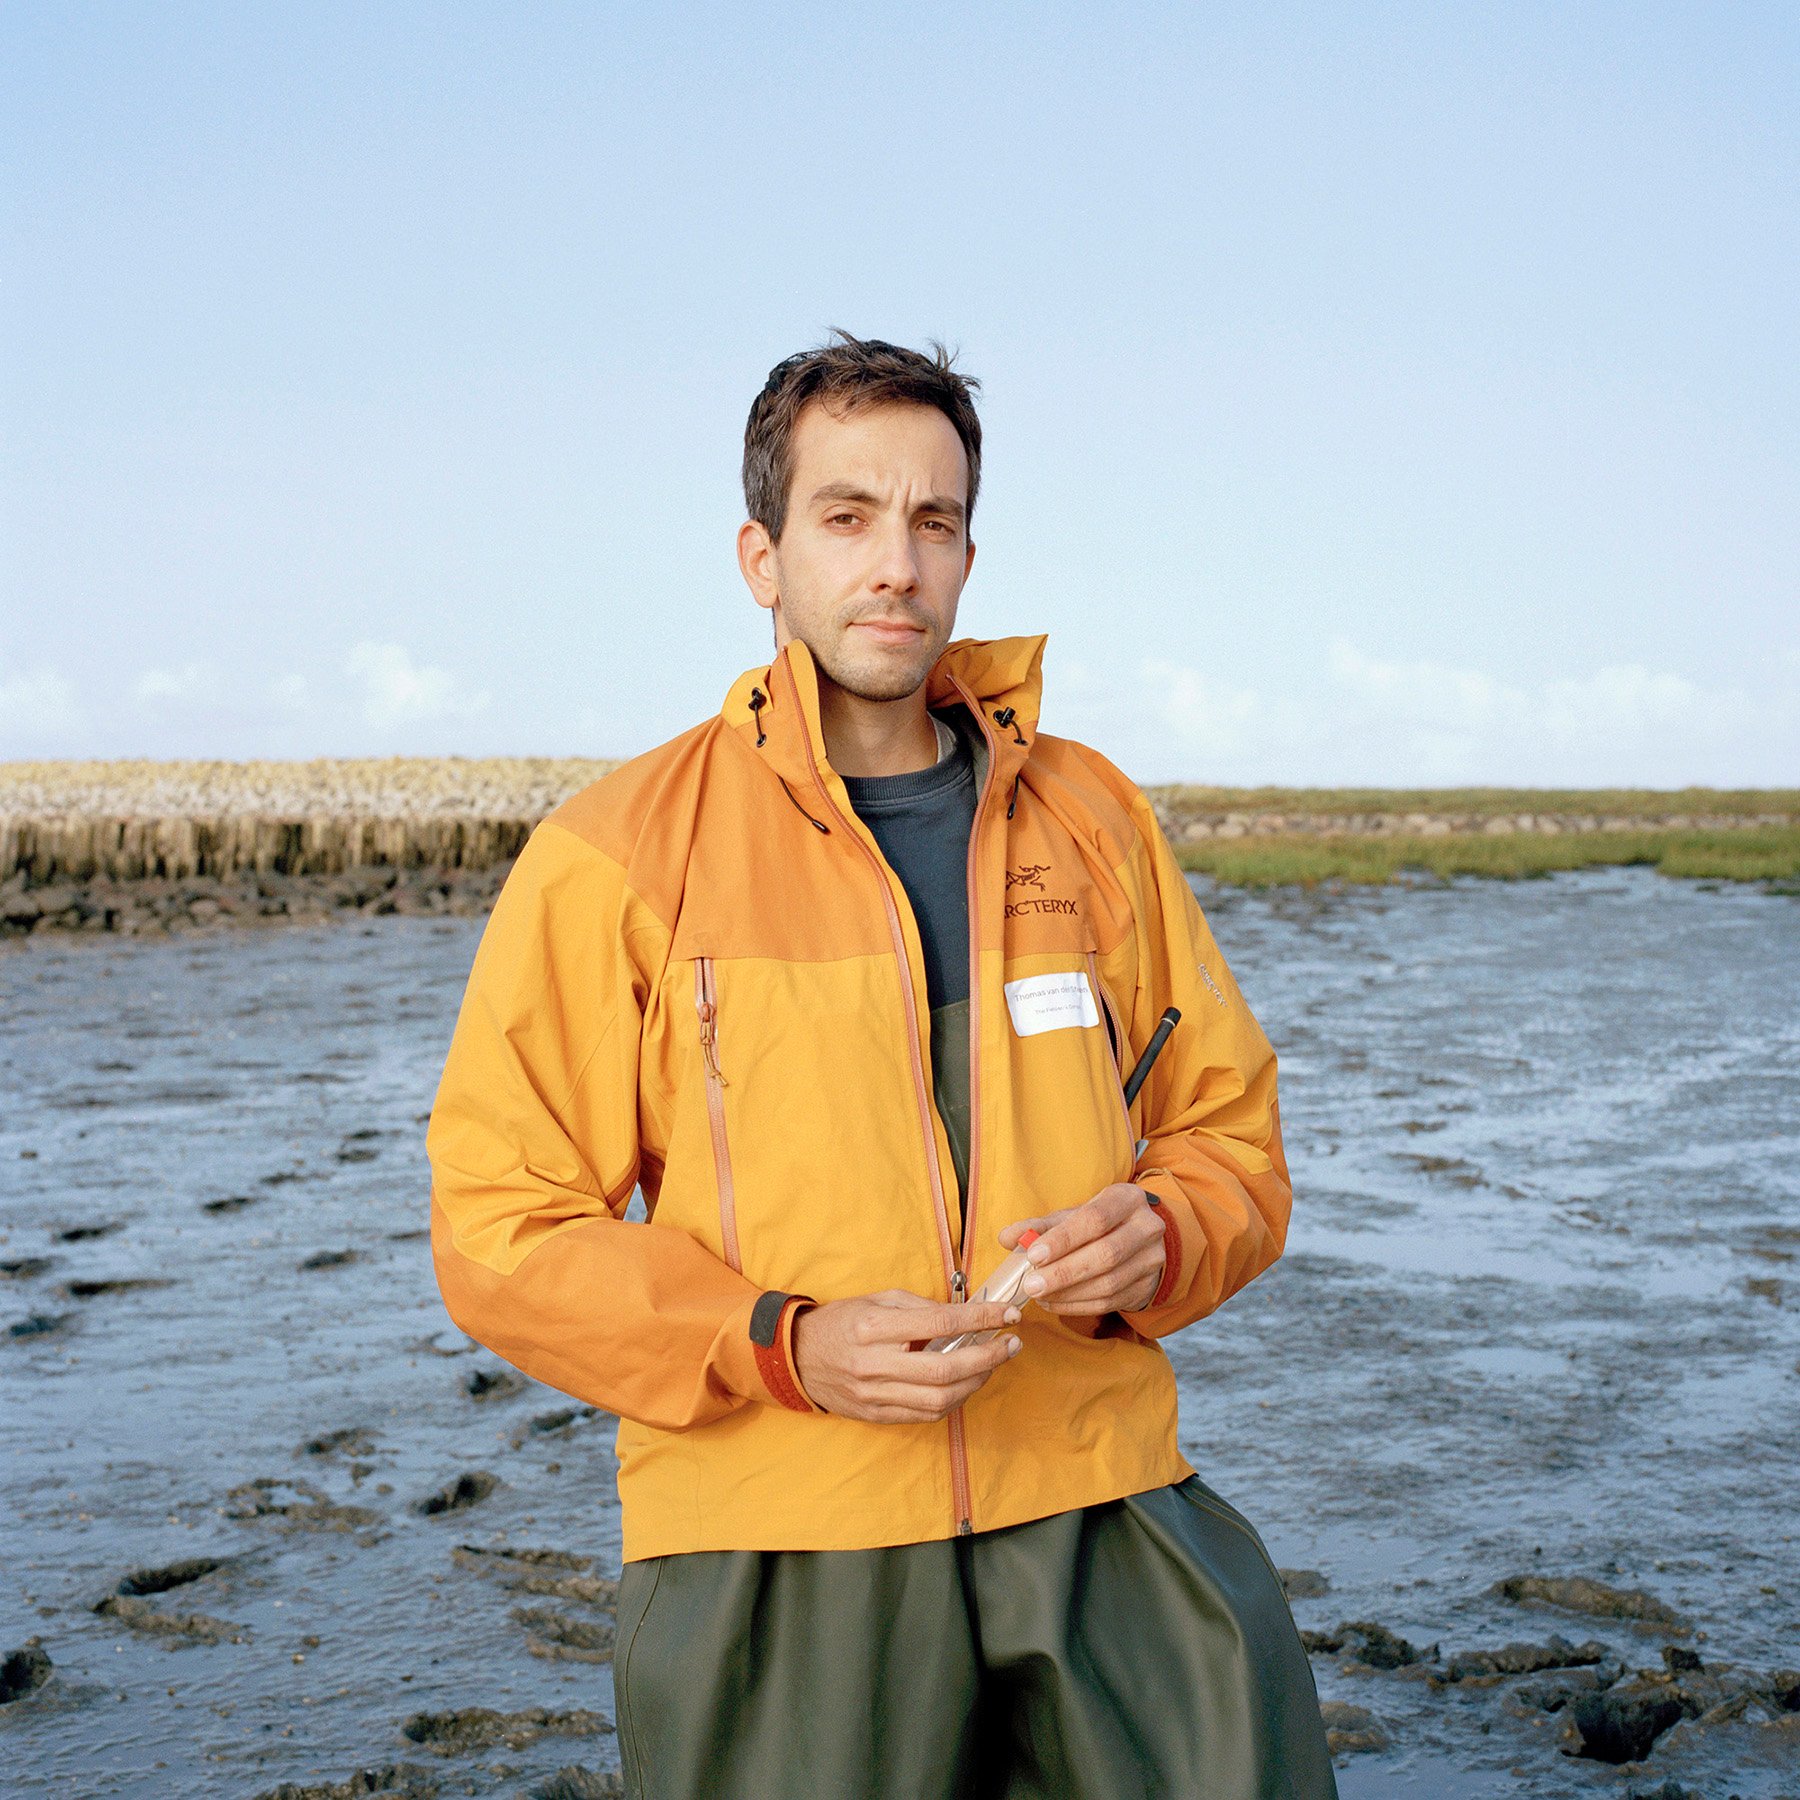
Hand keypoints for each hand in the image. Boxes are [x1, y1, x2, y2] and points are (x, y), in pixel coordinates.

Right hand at [791, 1289, 1022, 1422]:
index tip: (1007, 1313)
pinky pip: (926, 1414)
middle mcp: (875, 1364)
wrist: (797, 1357)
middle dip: (988, 1356)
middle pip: (945, 1368)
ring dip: (977, 1382)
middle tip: (1012, 1343)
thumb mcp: (877, 1300)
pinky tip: (968, 1383)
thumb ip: (919, 1307)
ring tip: (994, 1363)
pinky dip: (954, 1400)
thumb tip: (963, 1314)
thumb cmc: (841, 1322)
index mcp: (874, 1328)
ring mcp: (875, 1395)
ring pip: (940, 1398)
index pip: (940, 1323)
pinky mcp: (877, 1415)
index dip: (981, 1318)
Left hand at [997, 1184, 1165, 1315]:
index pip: (1095, 1219)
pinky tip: (1054, 1303)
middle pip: (1105, 1254)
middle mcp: (1146, 1228)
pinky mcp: (1147, 1286)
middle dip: (1064, 1272)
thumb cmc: (1100, 1224)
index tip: (1033, 1255)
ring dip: (1069, 1293)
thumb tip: (1007, 1238)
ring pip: (1109, 1283)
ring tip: (1039, 1296)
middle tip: (1031, 1285)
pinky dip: (1078, 1305)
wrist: (1140, 1241)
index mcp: (1127, 1199)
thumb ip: (1040, 1226)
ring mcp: (1152, 1260)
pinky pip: (1110, 1301)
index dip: (1063, 1239)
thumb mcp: (1074, 1215)